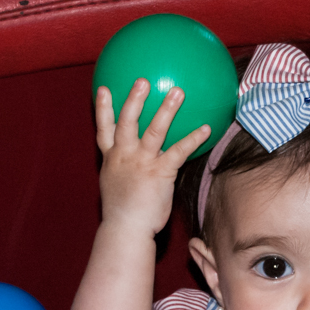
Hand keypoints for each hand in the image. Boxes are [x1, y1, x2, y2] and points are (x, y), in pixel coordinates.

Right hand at [95, 80, 210, 234]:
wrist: (125, 229)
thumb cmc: (123, 214)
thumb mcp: (115, 187)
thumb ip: (123, 172)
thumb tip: (134, 169)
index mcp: (112, 159)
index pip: (104, 129)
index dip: (103, 108)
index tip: (104, 88)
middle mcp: (124, 156)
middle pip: (127, 121)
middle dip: (133, 99)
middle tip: (142, 80)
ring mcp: (142, 162)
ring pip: (153, 130)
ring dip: (166, 109)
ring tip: (177, 92)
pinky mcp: (160, 173)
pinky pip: (179, 151)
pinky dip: (193, 138)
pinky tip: (205, 128)